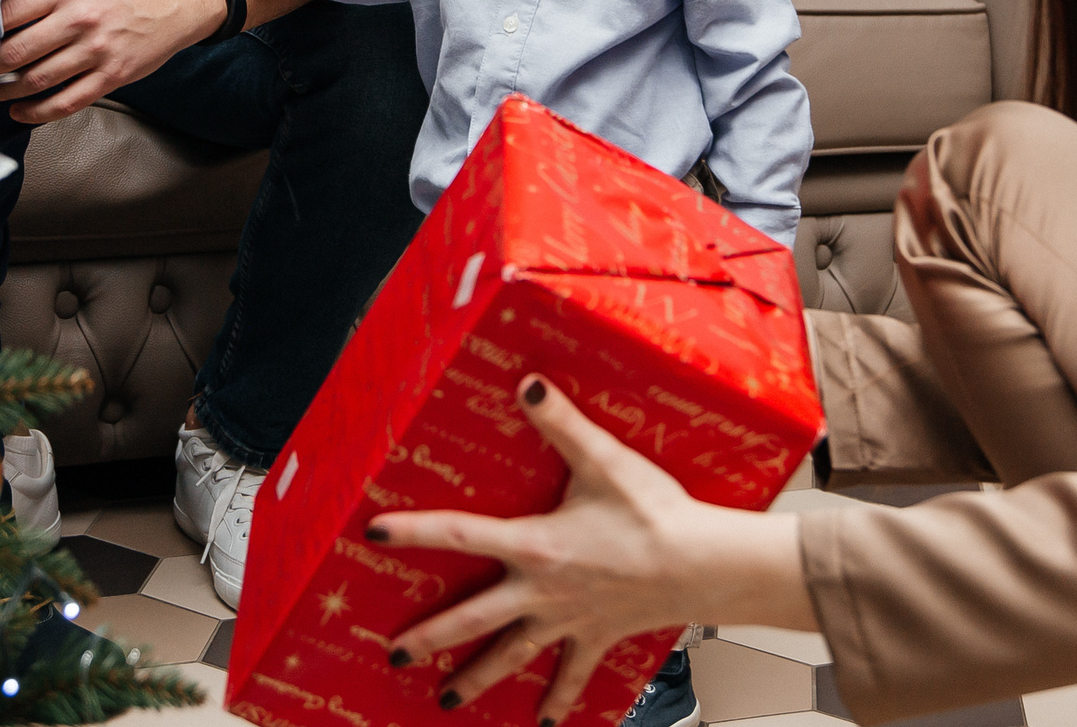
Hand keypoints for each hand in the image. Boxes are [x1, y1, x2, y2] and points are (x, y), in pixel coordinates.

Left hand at [373, 378, 812, 724]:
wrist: (702, 565)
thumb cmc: (654, 514)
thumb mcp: (603, 460)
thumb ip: (561, 422)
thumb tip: (527, 385)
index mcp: (534, 546)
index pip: (459, 534)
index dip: (414, 531)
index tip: (375, 533)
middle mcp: (541, 591)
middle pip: (472, 618)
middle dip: (430, 636)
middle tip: (394, 653)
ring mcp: (566, 619)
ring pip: (511, 655)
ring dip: (477, 679)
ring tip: (446, 699)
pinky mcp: (595, 635)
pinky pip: (571, 675)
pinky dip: (557, 702)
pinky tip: (542, 724)